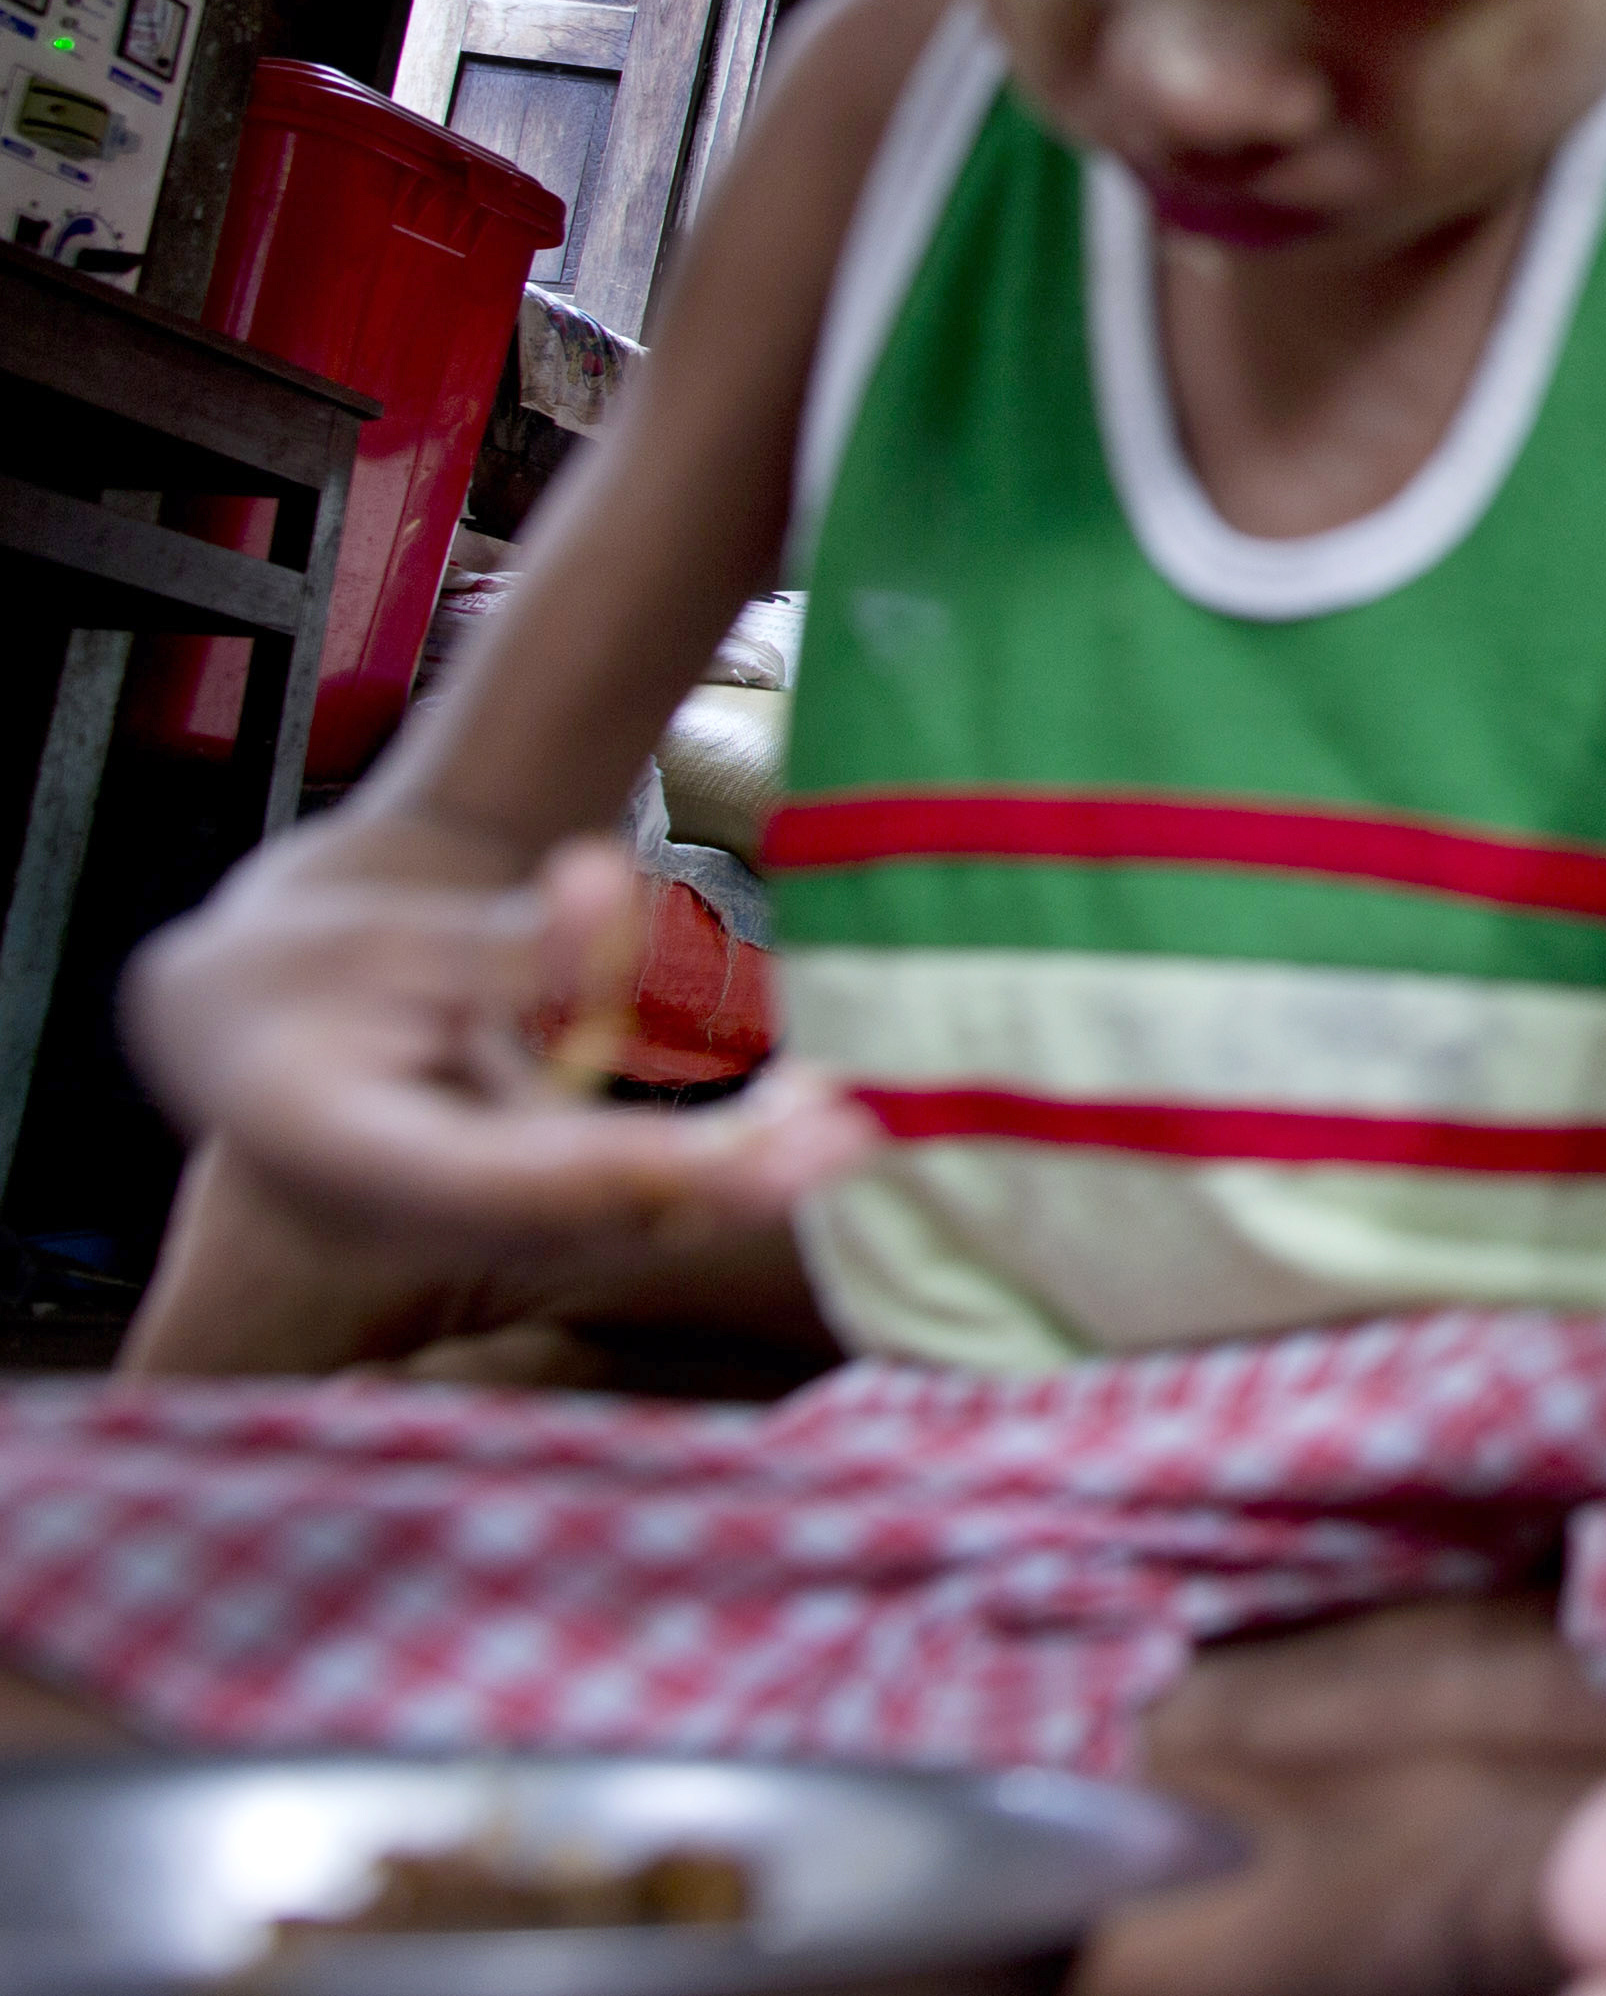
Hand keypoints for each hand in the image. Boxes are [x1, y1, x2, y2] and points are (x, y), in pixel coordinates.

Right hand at [127, 819, 874, 1258]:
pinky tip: (820, 1112)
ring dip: (746, 1176)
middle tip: (842, 1138)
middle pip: (589, 1217)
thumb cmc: (299, 977)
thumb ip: (499, 939)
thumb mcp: (376, 939)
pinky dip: (730, 1155)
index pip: (501, 1181)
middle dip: (721, 1184)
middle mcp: (427, 1216)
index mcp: (353, 1159)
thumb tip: (605, 883)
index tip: (727, 1151)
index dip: (618, 1168)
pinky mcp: (537, 1203)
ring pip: (628, 1218)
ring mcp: (485, 1223)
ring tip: (852, 1122)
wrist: (252, 1031)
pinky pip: (641, 1193)